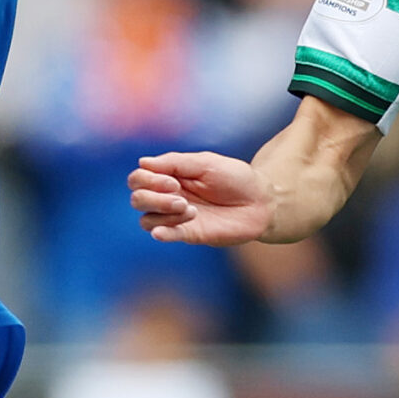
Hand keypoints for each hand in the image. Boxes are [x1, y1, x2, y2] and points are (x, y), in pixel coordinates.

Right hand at [129, 152, 275, 245]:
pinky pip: (163, 235)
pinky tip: (162, 231)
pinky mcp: (189, 234)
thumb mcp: (206, 163)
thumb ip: (174, 162)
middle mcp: (169, 197)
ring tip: (191, 210)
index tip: (174, 181)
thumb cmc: (235, 178)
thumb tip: (142, 162)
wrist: (261, 202)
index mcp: (171, 177)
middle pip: (138, 199)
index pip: (139, 178)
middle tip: (181, 198)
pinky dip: (160, 232)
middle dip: (154, 197)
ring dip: (163, 212)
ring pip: (146, 219)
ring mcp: (177, 217)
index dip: (148, 179)